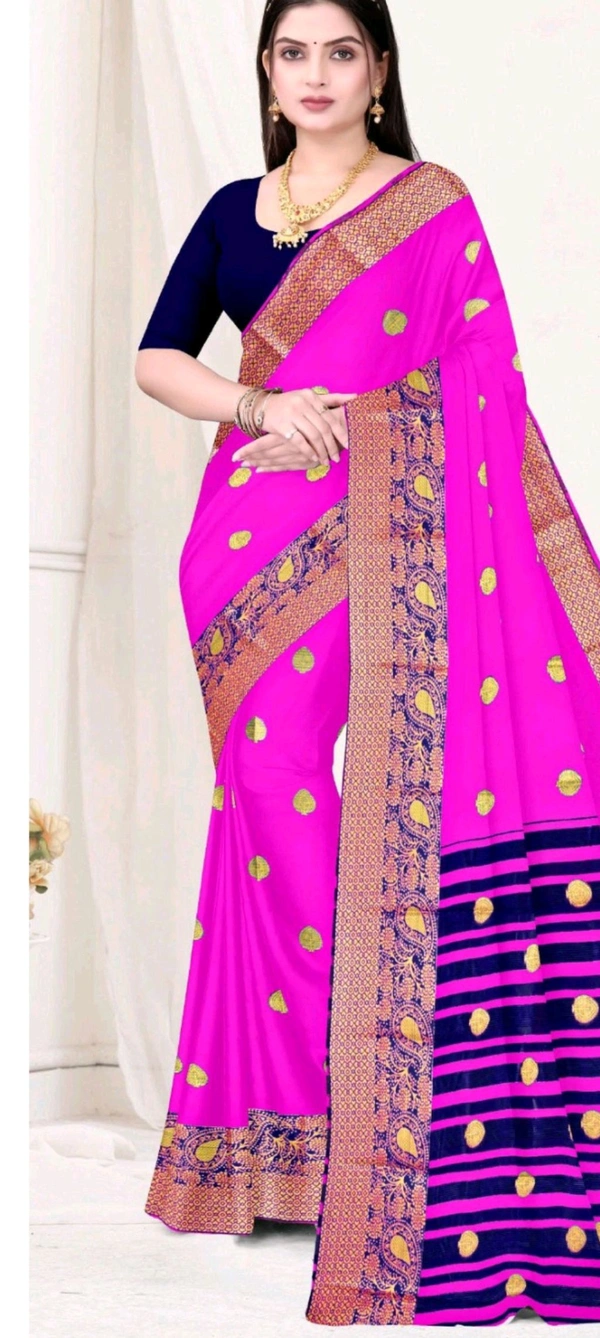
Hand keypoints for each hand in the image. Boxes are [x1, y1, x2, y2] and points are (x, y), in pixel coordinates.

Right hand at [231, 387, 356, 470]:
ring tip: (326, 461)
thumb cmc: (289, 404)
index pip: (330, 416)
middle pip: (323, 428)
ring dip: (321, 451)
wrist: (262, 407)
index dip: (341, 432)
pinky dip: (308, 451)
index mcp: (311, 396)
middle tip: (337, 457)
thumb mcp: (308, 397)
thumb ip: (331, 399)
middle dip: (332, 445)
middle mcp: (302, 403)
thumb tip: (355, 397)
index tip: (348, 445)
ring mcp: (292, 414)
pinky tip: (313, 458)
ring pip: (313, 436)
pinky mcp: (282, 426)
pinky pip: (300, 442)